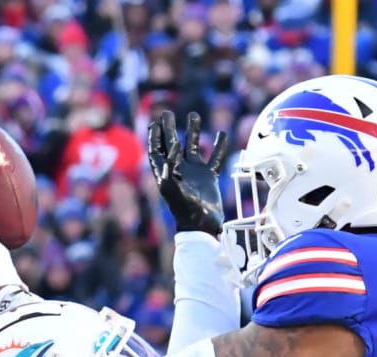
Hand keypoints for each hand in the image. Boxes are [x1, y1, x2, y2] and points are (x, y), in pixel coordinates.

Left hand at [148, 110, 228, 235]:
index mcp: (166, 172)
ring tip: (194, 115)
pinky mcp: (208, 177)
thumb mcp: (170, 187)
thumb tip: (173, 144)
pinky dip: (219, 147)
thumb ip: (168, 165)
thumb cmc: (183, 208)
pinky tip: (222, 134)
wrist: (201, 225)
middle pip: (171, 143)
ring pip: (192, 147)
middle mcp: (179, 170)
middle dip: (168, 128)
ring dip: (193, 131)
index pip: (156, 150)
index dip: (154, 136)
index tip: (155, 122)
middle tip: (167, 113)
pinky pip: (214, 158)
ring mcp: (194, 173)